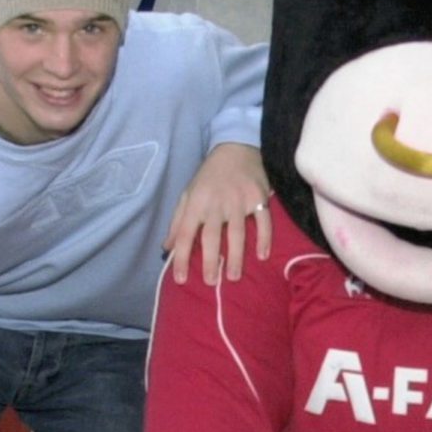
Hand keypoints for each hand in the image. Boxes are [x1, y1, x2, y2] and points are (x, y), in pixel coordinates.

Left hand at [164, 142, 271, 285]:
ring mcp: (238, 201)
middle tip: (210, 282)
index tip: (180, 280)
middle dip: (210, 261)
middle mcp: (216, 204)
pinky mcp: (258, 198)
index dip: (181, 258)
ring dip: (235, 256)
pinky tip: (263, 256)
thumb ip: (177, 222)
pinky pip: (263, 222)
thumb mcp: (188, 195)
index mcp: (195, 204)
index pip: (185, 234)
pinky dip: (264, 239)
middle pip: (211, 237)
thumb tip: (167, 248)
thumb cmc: (209, 177)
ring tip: (234, 277)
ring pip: (236, 233)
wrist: (236, 148)